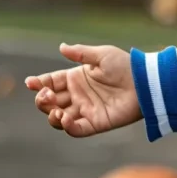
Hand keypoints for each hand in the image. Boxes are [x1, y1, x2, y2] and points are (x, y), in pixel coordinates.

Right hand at [25, 43, 141, 137]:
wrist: (145, 82)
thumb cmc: (126, 65)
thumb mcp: (102, 55)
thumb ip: (81, 53)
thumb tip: (61, 47)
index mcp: (77, 78)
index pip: (51, 82)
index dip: (39, 84)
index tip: (31, 83)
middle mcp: (78, 96)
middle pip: (50, 102)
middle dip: (42, 100)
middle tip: (47, 95)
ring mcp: (85, 110)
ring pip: (58, 118)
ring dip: (51, 115)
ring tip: (55, 110)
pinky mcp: (95, 123)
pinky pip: (76, 130)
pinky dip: (67, 127)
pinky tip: (64, 118)